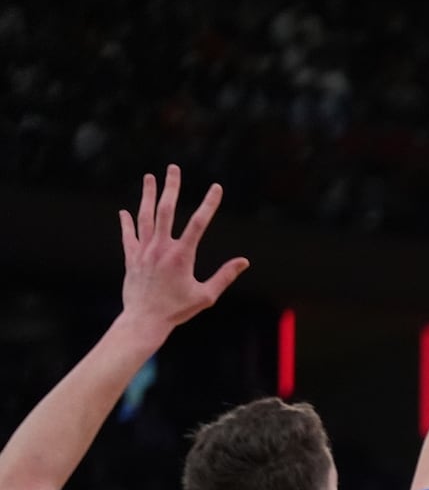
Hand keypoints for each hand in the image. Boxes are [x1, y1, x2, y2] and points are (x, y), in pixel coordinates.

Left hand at [118, 165, 248, 328]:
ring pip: (144, 217)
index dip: (209, 204)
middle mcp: (160, 248)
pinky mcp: (131, 259)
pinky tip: (125, 212)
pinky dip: (126, 223)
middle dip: (171, 187)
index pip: (198, 223)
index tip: (216, 188)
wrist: (144, 320)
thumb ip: (224, 276)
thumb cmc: (177, 310)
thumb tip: (244, 261)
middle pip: (165, 210)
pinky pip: (128, 236)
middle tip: (173, 169)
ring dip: (147, 195)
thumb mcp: (206, 296)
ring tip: (149, 177)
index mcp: (181, 256)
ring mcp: (143, 252)